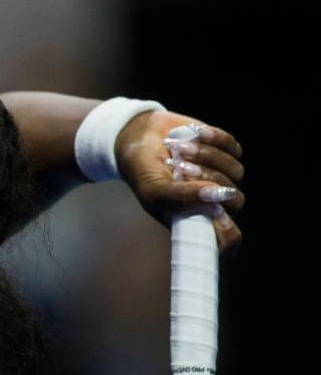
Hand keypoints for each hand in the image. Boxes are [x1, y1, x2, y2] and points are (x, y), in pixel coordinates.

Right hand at [115, 109, 244, 254]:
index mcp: (195, 221)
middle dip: (207, 180)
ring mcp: (222, 177)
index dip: (227, 231)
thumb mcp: (153, 189)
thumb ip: (181, 197)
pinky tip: (192, 134)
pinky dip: (213, 139)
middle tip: (179, 167)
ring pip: (235, 171)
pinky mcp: (226, 153)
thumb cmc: (142, 171)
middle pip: (235, 201)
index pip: (226, 240)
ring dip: (205, 156)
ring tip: (177, 148)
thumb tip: (219, 194)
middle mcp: (213, 203)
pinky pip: (233, 148)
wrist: (139, 138)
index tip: (214, 212)